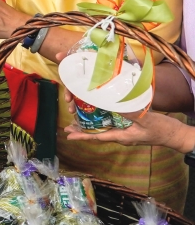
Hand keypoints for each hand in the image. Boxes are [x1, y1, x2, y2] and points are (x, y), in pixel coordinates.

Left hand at [64, 110, 194, 152]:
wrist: (175, 134)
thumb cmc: (162, 129)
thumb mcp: (146, 120)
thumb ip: (131, 113)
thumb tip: (114, 105)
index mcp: (122, 137)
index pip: (98, 137)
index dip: (83, 136)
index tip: (69, 136)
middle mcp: (120, 136)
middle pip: (97, 134)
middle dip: (82, 130)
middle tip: (67, 127)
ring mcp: (125, 132)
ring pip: (103, 129)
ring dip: (90, 125)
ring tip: (76, 121)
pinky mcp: (129, 128)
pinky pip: (111, 124)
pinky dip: (102, 119)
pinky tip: (97, 113)